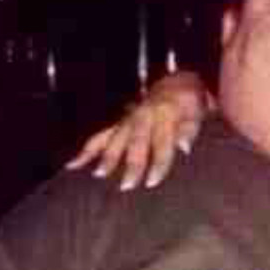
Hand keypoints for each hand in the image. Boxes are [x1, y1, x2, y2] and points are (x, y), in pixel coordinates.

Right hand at [66, 71, 210, 190]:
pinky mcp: (119, 124)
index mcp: (164, 115)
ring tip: (99, 174)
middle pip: (136, 144)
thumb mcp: (197, 113)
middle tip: (126, 185)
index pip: (161, 144)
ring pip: (115, 139)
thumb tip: (184, 148)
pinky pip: (100, 137)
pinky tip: (72, 165)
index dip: (157, 164)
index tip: (152, 182)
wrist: (175, 84)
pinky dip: (87, 150)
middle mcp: (143, 117)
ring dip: (107, 157)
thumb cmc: (189, 104)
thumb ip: (190, 129)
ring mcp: (128, 120)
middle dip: (130, 164)